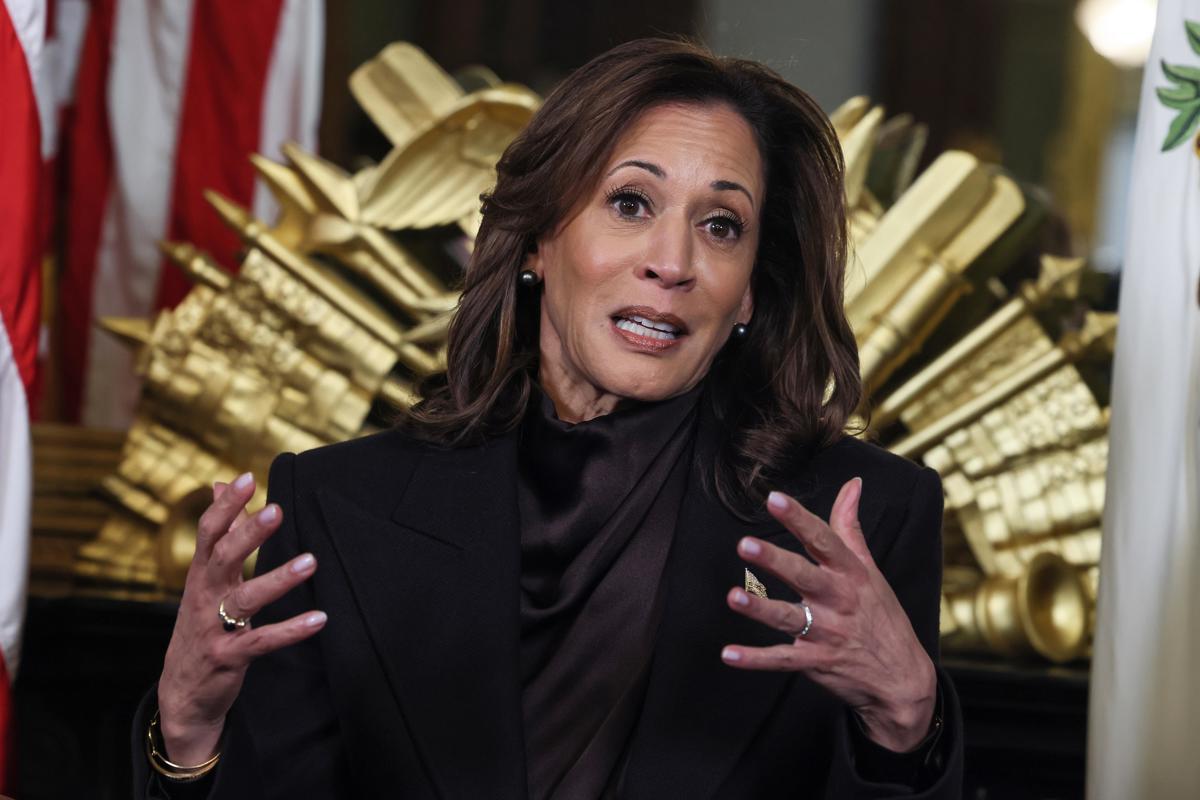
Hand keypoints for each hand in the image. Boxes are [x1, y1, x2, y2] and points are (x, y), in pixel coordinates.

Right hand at [156, 473, 326, 764]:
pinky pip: (262, 641)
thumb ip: (219, 532)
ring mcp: (214, 627)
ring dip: (278, 579)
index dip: (226, 506)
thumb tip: (219, 483)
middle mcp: (204, 596)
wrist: (182, 692)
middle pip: (222, 558)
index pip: (208, 533)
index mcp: (201, 574)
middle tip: (276, 510)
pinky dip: (291, 630)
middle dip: (248, 534)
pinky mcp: (229, 656)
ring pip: (245, 599)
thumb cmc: (202, 623)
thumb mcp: (206, 578)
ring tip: (311, 561)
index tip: (248, 478)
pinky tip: (319, 619)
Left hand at [721, 478, 936, 751]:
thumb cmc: (882, 616)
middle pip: (803, 576)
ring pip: (788, 618)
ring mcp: (826, 633)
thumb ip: (850, 527)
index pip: (823, 540)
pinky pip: (781, 660)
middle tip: (744, 545)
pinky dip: (755, 660)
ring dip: (760, 608)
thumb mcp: (870, 569)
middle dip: (774, 561)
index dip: (798, 518)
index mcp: (850, 573)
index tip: (774, 499)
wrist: (903, 679)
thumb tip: (852, 483)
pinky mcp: (815, 662)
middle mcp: (838, 600)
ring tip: (733, 597)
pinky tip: (728, 654)